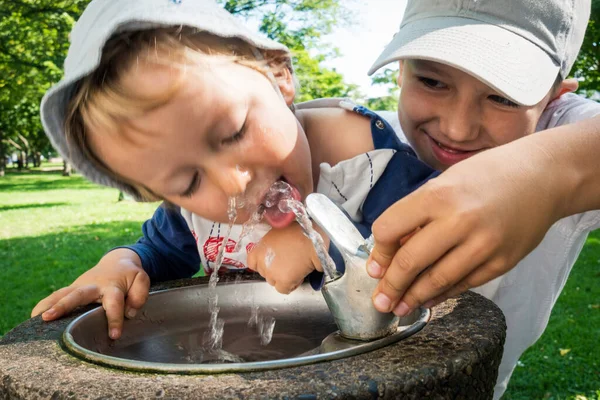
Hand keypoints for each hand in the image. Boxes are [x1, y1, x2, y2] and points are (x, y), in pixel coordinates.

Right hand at [31, 248, 149, 338]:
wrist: (118, 262)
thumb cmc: (130, 276)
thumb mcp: (142, 280)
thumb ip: (140, 294)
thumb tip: (129, 312)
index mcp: (112, 286)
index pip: (113, 303)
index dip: (114, 318)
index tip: (114, 335)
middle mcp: (93, 286)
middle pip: (78, 294)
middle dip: (64, 305)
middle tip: (50, 317)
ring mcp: (79, 286)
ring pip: (62, 293)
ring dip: (49, 305)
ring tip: (36, 318)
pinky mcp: (72, 289)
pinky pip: (56, 296)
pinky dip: (44, 305)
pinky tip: (33, 318)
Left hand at [247, 222, 323, 293]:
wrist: (312, 240)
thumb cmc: (299, 232)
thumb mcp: (277, 233)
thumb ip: (270, 245)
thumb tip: (273, 251)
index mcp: (259, 249)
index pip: (252, 263)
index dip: (262, 264)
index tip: (270, 263)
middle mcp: (262, 262)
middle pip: (264, 273)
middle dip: (274, 270)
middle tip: (287, 263)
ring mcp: (272, 273)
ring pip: (274, 282)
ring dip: (283, 278)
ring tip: (295, 268)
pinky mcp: (283, 281)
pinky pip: (284, 289)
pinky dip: (291, 285)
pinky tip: (299, 275)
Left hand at [367, 140, 565, 315]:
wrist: (541, 176)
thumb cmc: (485, 176)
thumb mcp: (444, 183)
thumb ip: (417, 214)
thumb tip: (390, 249)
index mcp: (437, 196)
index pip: (389, 229)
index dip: (378, 251)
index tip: (375, 266)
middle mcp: (458, 221)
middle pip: (409, 262)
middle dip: (390, 286)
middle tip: (381, 301)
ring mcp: (482, 245)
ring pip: (437, 280)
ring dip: (414, 298)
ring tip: (400, 307)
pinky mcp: (501, 262)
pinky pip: (464, 284)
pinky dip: (443, 294)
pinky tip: (429, 299)